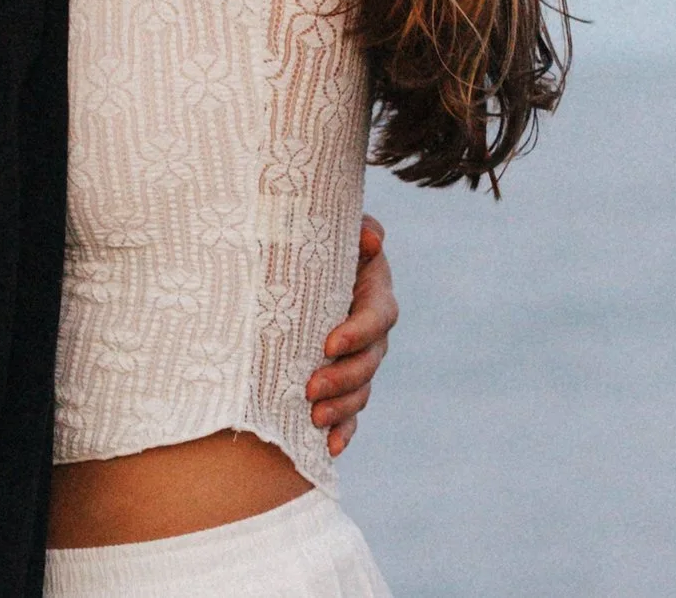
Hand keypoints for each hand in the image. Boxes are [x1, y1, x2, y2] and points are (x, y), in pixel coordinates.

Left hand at [306, 215, 397, 456]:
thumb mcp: (334, 229)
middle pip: (369, 362)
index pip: (377, 317)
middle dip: (342, 379)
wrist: (298, 267)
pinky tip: (329, 448)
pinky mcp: (344, 382)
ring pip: (361, 391)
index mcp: (374, 294)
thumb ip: (358, 228)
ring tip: (314, 418)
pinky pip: (351, 413)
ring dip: (341, 409)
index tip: (329, 344)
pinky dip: (343, 432)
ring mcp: (361, 361)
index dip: (357, 333)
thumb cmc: (314, 243)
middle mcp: (372, 333)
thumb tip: (371, 239)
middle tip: (310, 389)